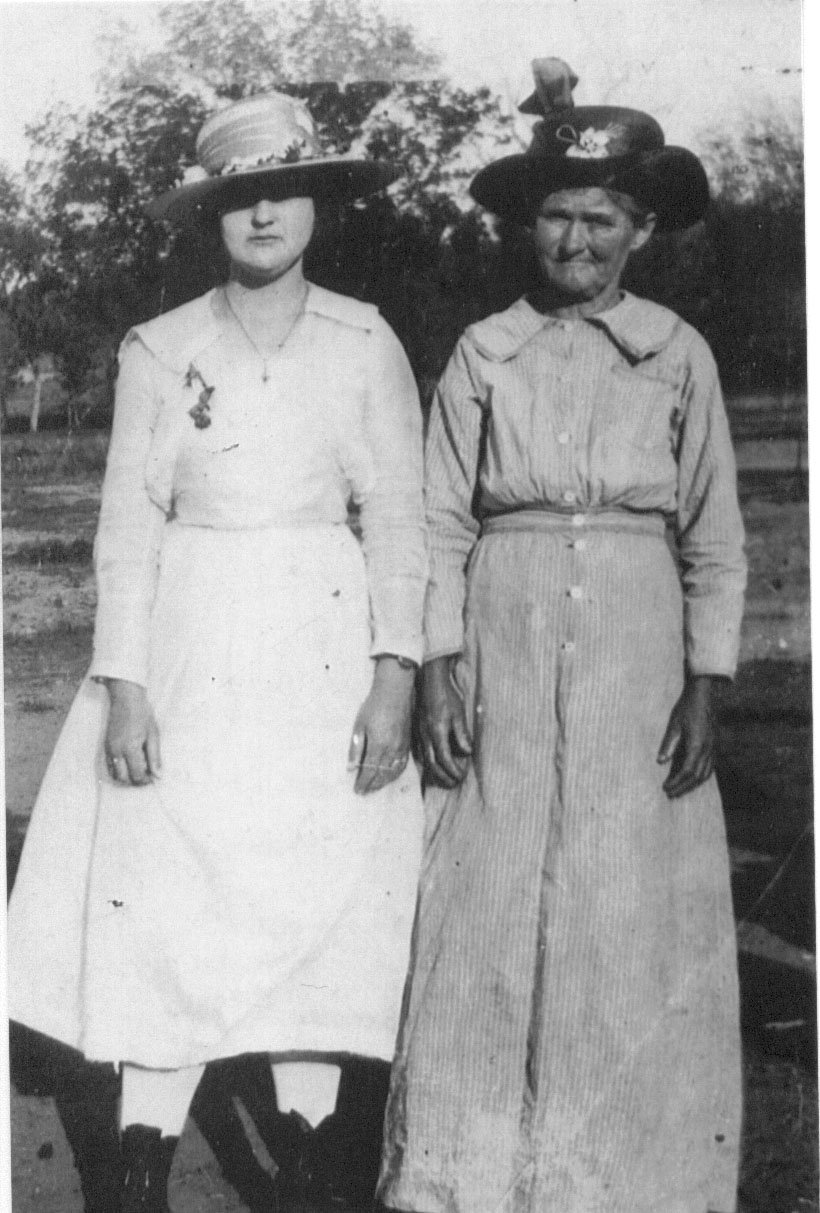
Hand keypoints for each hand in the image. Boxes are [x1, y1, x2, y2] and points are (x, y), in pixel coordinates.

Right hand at [104, 679, 161, 785]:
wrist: (126, 699)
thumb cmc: (142, 714)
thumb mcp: (153, 735)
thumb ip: (155, 757)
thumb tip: (158, 775)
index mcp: (130, 749)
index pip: (136, 775)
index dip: (146, 781)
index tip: (154, 778)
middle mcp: (116, 751)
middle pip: (123, 778)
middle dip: (135, 782)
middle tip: (147, 777)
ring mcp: (108, 749)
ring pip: (114, 774)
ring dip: (126, 777)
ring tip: (138, 770)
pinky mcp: (105, 745)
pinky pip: (109, 765)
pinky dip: (118, 770)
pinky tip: (129, 764)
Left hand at [348, 657, 413, 794]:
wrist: (395, 692)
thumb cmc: (373, 706)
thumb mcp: (359, 726)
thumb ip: (356, 748)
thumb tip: (351, 768)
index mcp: (378, 746)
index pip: (369, 771)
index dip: (363, 783)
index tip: (357, 791)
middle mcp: (392, 750)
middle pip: (381, 774)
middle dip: (372, 785)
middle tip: (364, 792)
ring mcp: (401, 747)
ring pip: (393, 772)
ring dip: (383, 782)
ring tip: (375, 787)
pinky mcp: (407, 743)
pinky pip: (402, 764)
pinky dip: (395, 774)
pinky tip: (390, 776)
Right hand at [420, 656, 471, 787]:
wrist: (430, 681)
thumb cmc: (447, 695)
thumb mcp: (459, 713)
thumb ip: (462, 734)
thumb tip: (467, 752)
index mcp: (437, 732)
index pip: (444, 758)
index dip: (453, 770)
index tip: (462, 776)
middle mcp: (426, 736)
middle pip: (432, 764)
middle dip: (443, 776)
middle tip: (454, 783)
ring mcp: (420, 734)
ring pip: (425, 760)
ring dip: (435, 772)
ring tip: (445, 779)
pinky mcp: (418, 731)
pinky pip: (421, 752)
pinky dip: (428, 763)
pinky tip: (434, 765)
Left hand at [657, 674, 720, 798]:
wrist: (703, 695)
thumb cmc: (686, 708)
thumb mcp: (674, 724)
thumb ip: (668, 744)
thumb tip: (660, 762)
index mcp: (698, 745)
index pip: (688, 771)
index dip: (677, 782)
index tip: (665, 788)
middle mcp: (708, 749)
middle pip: (697, 777)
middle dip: (684, 787)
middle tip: (670, 795)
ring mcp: (714, 748)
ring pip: (706, 774)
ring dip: (693, 784)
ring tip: (679, 790)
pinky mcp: (715, 745)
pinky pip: (710, 767)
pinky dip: (701, 776)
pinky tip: (692, 778)